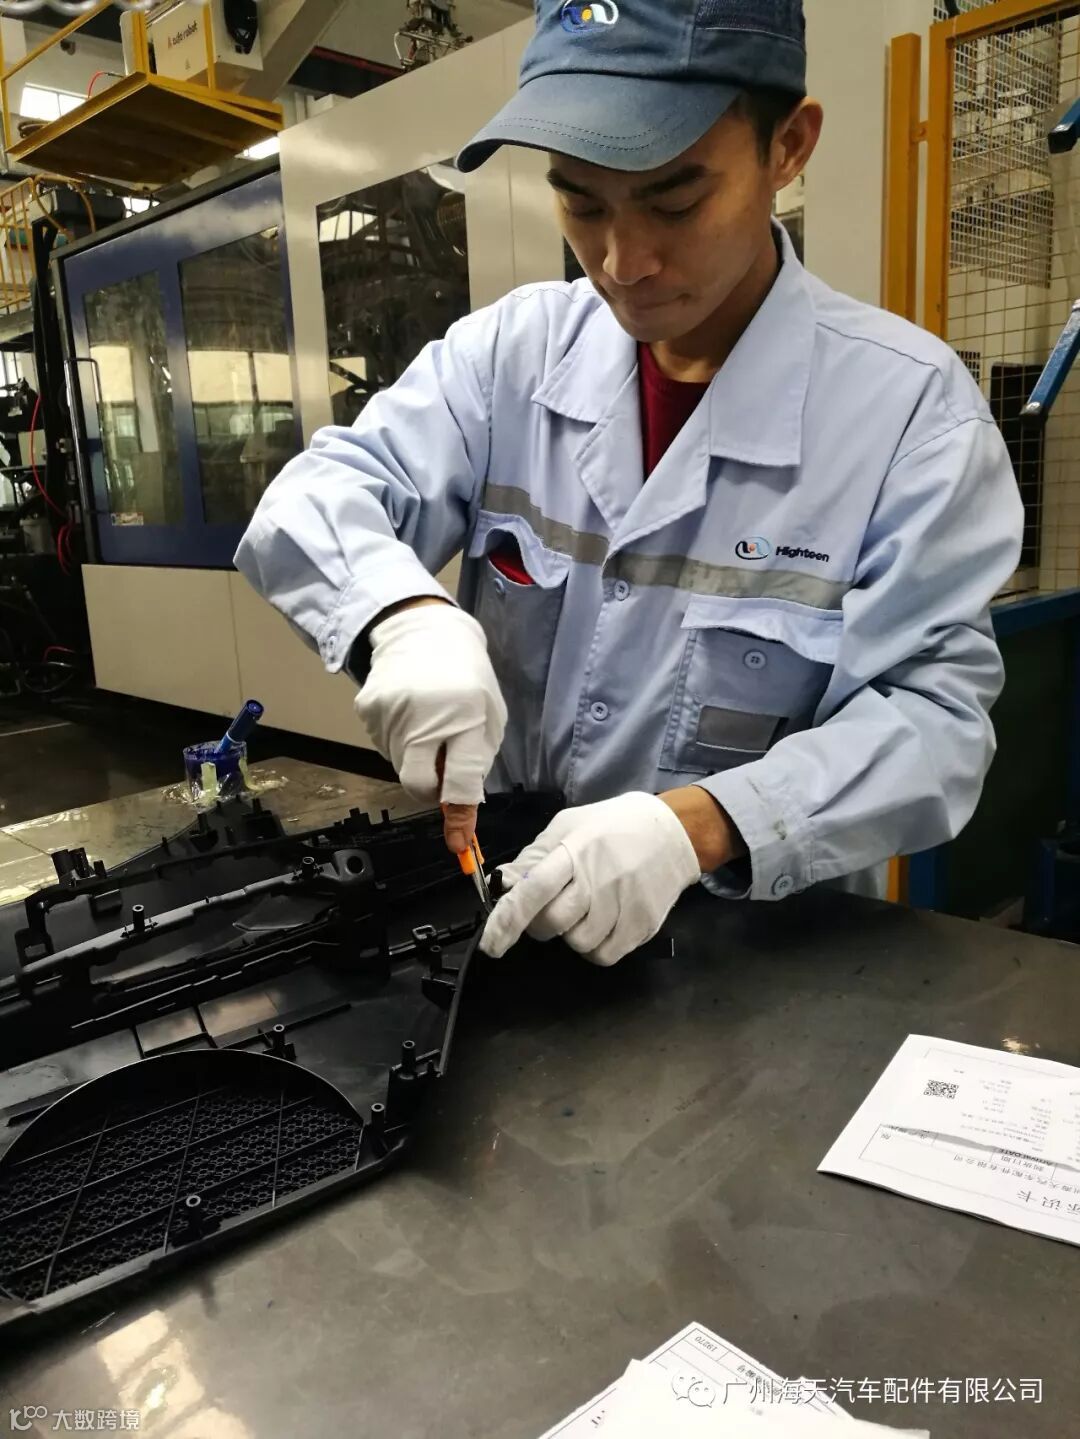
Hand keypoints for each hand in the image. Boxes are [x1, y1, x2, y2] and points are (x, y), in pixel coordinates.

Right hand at [356, 604, 506, 845]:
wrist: (422, 632)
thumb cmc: (466, 678)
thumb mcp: (488, 715)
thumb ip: (475, 761)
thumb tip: (459, 810)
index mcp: (467, 716)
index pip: (461, 780)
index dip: (460, 818)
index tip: (459, 846)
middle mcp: (426, 716)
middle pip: (418, 784)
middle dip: (429, 790)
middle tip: (439, 769)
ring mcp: (391, 712)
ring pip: (400, 766)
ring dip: (416, 758)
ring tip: (427, 724)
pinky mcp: (368, 709)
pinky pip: (383, 747)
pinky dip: (398, 742)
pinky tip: (409, 714)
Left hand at [479, 792, 703, 967]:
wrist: (673, 832)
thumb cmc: (613, 826)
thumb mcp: (569, 825)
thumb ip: (535, 856)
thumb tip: (504, 883)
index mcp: (576, 851)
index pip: (535, 890)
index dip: (508, 919)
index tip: (491, 943)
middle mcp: (599, 880)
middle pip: (552, 923)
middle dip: (540, 923)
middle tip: (553, 906)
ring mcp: (624, 906)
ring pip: (577, 943)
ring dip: (571, 933)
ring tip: (586, 908)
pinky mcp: (642, 926)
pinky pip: (603, 956)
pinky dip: (594, 947)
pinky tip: (602, 923)